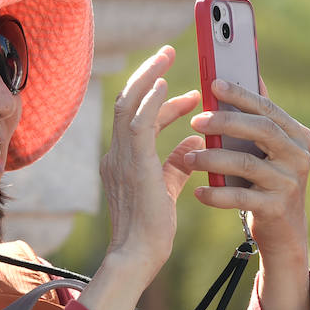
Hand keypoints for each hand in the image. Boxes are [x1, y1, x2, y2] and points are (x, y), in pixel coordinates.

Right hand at [77, 46, 200, 309]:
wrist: (137, 256)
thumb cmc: (151, 232)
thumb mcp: (167, 189)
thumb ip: (178, 164)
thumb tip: (194, 144)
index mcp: (122, 162)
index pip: (138, 121)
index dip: (161, 104)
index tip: (188, 95)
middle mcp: (116, 155)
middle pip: (126, 103)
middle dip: (147, 76)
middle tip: (168, 53)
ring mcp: (120, 158)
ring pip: (128, 105)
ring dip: (148, 77)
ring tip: (166, 56)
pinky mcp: (132, 164)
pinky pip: (138, 122)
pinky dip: (150, 100)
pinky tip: (166, 84)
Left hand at [185, 79, 309, 309]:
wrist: (283, 231)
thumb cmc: (266, 181)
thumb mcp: (268, 149)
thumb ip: (259, 117)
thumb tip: (251, 74)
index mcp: (297, 135)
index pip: (267, 107)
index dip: (240, 94)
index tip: (212, 84)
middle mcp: (298, 156)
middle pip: (261, 129)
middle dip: (225, 122)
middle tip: (194, 121)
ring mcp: (289, 183)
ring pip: (247, 163)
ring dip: (213, 158)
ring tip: (188, 159)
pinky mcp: (276, 208)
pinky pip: (240, 197)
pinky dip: (216, 194)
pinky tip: (197, 193)